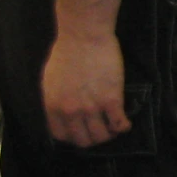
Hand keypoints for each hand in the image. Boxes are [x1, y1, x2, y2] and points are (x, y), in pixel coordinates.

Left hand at [41, 31, 130, 146]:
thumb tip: (62, 112)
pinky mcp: (111, 100)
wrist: (84, 36)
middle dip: (93, 138)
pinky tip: (125, 121)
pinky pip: (120, 124)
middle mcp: (70, 111)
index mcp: (52, 105)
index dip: (73, 137)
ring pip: (103, 136)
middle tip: (100, 130)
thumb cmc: (66, 52)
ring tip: (113, 125)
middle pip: (83, 140)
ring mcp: (91, 107)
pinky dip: (124, 127)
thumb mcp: (50, 80)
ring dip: (109, 134)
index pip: (61, 135)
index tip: (81, 132)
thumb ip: (55, 99)